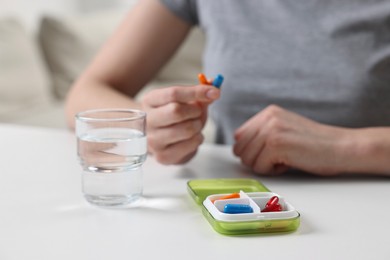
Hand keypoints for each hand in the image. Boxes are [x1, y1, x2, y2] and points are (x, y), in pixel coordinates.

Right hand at [141, 84, 219, 163]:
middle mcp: (147, 120)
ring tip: (194, 125)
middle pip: (176, 111)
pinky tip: (192, 137)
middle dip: (195, 111)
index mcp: (150, 101)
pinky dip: (198, 139)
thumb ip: (198, 94)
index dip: (197, 91)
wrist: (163, 141)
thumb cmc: (174, 117)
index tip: (214, 92)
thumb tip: (214, 89)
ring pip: (186, 129)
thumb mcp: (184, 101)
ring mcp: (153, 140)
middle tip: (197, 112)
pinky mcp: (162, 156)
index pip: (173, 93)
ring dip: (198, 126)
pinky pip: (190, 144)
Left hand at [233, 105, 350, 175]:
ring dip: (265, 165)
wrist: (342, 147)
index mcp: (268, 112)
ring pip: (247, 160)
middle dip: (256, 159)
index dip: (251, 151)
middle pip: (240, 149)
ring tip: (286, 158)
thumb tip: (237, 149)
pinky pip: (259, 167)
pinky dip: (273, 171)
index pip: (238, 137)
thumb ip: (261, 134)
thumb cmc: (315, 144)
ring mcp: (271, 129)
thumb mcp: (284, 130)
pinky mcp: (276, 144)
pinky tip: (290, 163)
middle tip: (279, 157)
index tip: (270, 153)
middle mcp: (267, 117)